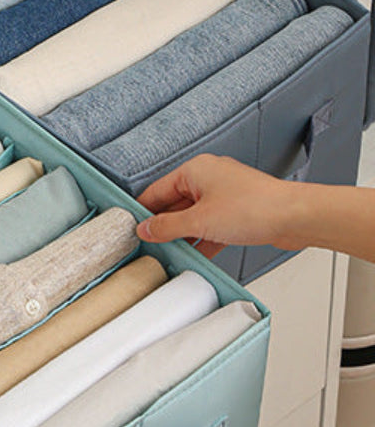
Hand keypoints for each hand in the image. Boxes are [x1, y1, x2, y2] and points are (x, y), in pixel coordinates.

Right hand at [134, 154, 298, 257]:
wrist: (297, 217)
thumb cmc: (255, 208)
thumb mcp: (199, 221)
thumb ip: (167, 227)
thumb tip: (145, 229)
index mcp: (195, 171)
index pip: (157, 191)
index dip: (142, 211)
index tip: (131, 228)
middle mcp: (209, 179)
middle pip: (174, 204)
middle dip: (163, 226)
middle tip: (149, 244)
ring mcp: (224, 195)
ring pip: (193, 217)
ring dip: (183, 235)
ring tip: (170, 253)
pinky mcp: (238, 212)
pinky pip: (211, 226)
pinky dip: (202, 240)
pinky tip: (196, 256)